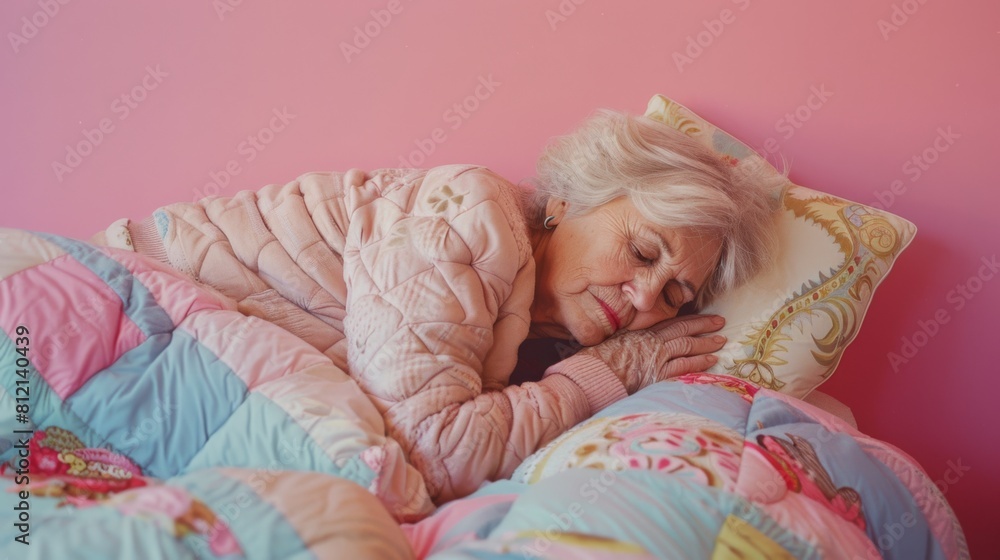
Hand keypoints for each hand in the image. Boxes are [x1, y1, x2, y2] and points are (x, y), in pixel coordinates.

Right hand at [576, 314, 726, 393]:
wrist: (592, 374)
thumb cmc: (597, 361)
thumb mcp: (612, 343)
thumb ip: (627, 340)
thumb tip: (633, 341)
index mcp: (641, 333)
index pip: (670, 323)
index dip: (689, 320)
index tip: (703, 317)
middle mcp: (652, 342)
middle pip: (683, 330)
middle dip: (704, 325)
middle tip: (720, 322)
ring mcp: (656, 357)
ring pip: (687, 345)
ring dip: (706, 342)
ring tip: (721, 340)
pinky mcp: (657, 374)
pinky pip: (683, 366)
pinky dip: (699, 362)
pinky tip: (711, 360)